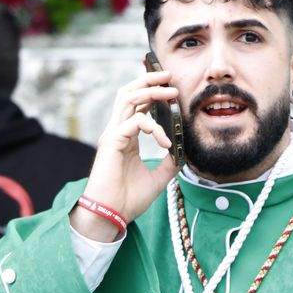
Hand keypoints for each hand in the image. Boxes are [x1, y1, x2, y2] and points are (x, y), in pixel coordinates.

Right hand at [70, 70, 179, 241]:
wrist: (110, 216)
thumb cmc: (128, 200)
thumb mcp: (157, 179)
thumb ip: (168, 163)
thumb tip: (182, 153)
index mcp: (125, 137)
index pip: (136, 105)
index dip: (151, 91)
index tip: (171, 86)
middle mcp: (117, 131)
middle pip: (129, 93)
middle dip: (149, 80)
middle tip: (170, 75)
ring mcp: (112, 134)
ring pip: (128, 99)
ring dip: (151, 91)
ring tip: (171, 91)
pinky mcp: (112, 142)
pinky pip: (135, 122)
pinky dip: (153, 127)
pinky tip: (165, 141)